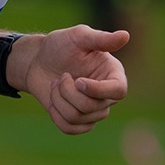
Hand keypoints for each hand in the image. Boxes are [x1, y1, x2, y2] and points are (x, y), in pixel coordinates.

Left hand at [14, 26, 129, 134]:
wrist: (39, 61)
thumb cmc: (60, 45)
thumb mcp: (78, 37)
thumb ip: (101, 39)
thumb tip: (125, 35)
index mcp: (114, 74)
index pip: (118, 91)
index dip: (97, 90)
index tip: (78, 81)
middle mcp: (107, 96)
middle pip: (91, 107)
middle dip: (67, 92)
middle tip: (61, 76)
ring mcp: (93, 110)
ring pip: (77, 118)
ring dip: (58, 99)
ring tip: (55, 84)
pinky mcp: (78, 121)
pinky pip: (69, 128)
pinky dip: (55, 114)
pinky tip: (53, 99)